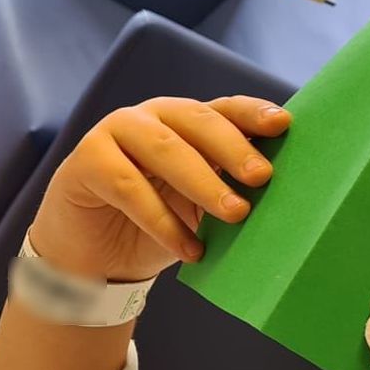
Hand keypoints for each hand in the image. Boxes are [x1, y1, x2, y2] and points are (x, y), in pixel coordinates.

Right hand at [28, 96, 290, 282]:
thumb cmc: (157, 227)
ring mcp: (116, 132)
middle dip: (233, 148)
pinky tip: (190, 250)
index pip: (224, 108)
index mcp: (187, 122)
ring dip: (203, 183)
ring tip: (235, 214)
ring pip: (165, 148)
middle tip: (262, 178)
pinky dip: (162, 222)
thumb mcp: (201, 210)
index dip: (252, 113)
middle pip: (197, 121)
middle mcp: (152, 117)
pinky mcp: (86, 160)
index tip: (283, 126)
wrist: (95, 262)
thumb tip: (280, 200)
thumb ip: (230, 193)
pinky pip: (128, 187)